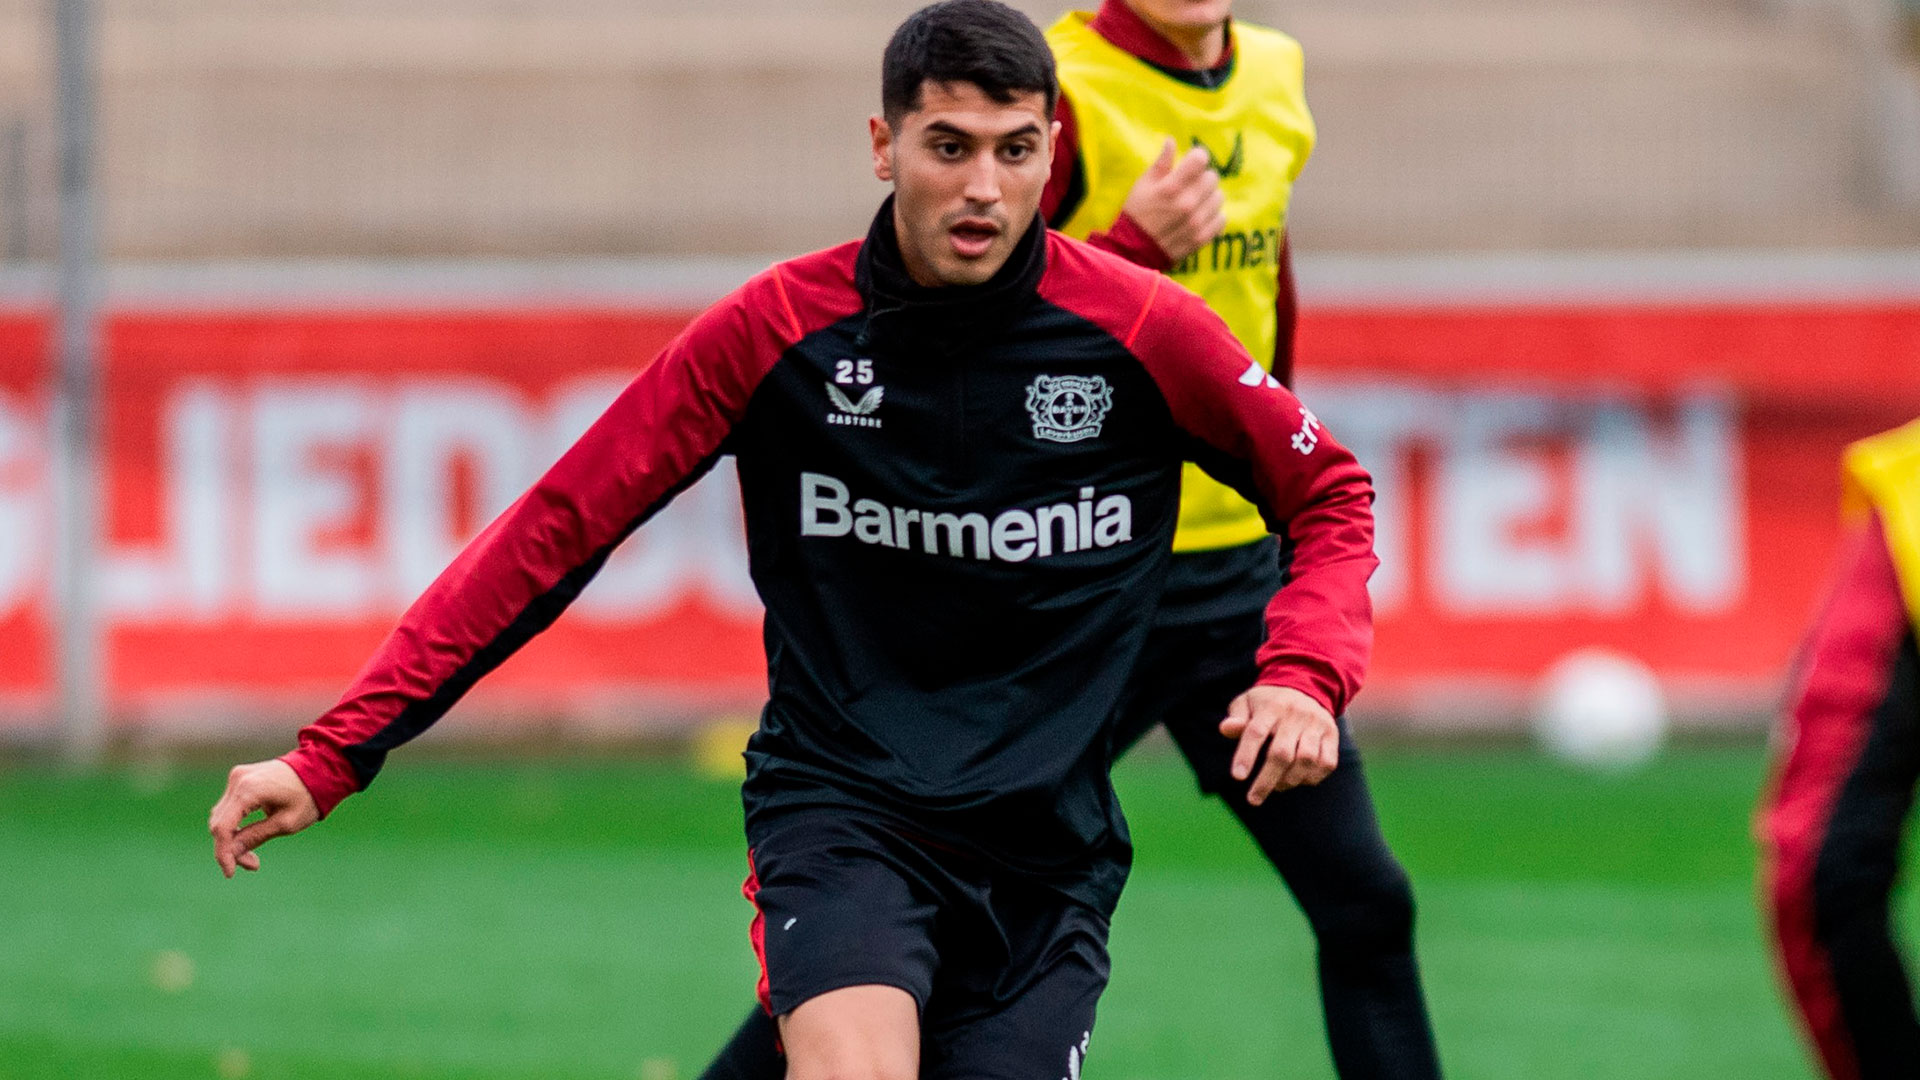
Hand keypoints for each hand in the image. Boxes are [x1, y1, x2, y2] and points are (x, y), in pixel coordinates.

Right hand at [208, 759, 319, 877]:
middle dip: (230, 848)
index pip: (223, 827)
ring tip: (253, 856)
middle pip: (220, 823)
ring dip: (232, 838)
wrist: (320, 769)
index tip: (230, 873)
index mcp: (249, 790)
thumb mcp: (286, 823)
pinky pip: (229, 807)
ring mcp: (238, 777)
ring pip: (221, 816)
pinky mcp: (240, 779)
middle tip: (252, 865)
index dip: (222, 853)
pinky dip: (234, 824)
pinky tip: (247, 837)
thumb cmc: (309, 796)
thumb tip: (231, 854)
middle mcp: (238, 780)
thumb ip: (256, 836)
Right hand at [1119, 137, 1226, 263]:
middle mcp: (1186, 204)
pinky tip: (1201, 215)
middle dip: (1202, 177)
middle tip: (1192, 184)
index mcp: (1170, 187)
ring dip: (1209, 196)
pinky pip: (1221, 218)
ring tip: (1196, 201)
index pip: (1200, 159)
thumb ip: (1161, 163)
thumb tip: (1171, 141)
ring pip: (1219, 197)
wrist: (1133, 251)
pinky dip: (1213, 215)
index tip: (1192, 162)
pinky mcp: (1202, 238)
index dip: (1197, 157)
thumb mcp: (1143, 184)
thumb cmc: (1137, 213)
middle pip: (1212, 177)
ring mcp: (1196, 223)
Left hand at [1219, 685, 1339, 804]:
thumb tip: (1225, 729)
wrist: (1305, 687)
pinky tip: (1298, 780)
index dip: (1246, 755)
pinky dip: (1312, 778)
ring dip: (1289, 780)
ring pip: (1306, 760)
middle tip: (1253, 799)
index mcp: (1270, 706)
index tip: (1238, 777)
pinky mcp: (1332, 735)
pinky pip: (1327, 763)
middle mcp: (1295, 715)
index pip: (1256, 732)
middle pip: (1281, 753)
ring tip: (1277, 786)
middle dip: (1266, 780)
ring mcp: (1316, 725)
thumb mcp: (1247, 703)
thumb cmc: (1268, 703)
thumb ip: (1236, 718)